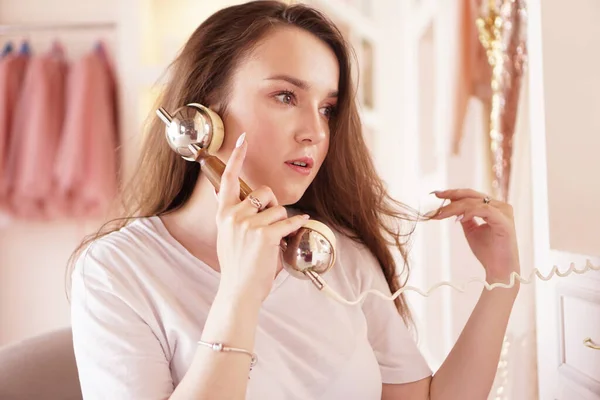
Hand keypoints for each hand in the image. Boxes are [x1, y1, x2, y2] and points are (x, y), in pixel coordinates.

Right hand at [215, 134, 309, 303]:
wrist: (239, 290)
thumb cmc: (237, 265)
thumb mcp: (228, 236)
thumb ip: (236, 217)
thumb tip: (251, 202)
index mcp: (224, 214)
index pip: (228, 179)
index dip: (237, 158)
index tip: (243, 139)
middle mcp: (234, 215)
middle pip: (263, 193)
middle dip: (272, 206)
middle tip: (268, 225)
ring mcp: (249, 224)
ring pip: (278, 209)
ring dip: (281, 222)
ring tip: (271, 240)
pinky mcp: (266, 235)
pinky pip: (289, 221)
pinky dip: (297, 224)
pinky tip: (300, 225)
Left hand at [429, 189, 520, 284]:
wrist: (499, 270)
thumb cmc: (487, 252)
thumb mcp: (471, 229)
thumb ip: (463, 215)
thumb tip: (451, 203)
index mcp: (494, 207)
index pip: (471, 195)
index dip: (453, 193)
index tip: (436, 194)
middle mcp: (501, 206)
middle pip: (471, 195)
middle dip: (451, 195)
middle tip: (436, 196)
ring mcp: (504, 212)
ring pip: (474, 202)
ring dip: (454, 207)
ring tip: (440, 214)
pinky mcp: (505, 222)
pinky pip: (484, 210)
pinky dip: (469, 212)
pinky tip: (457, 219)